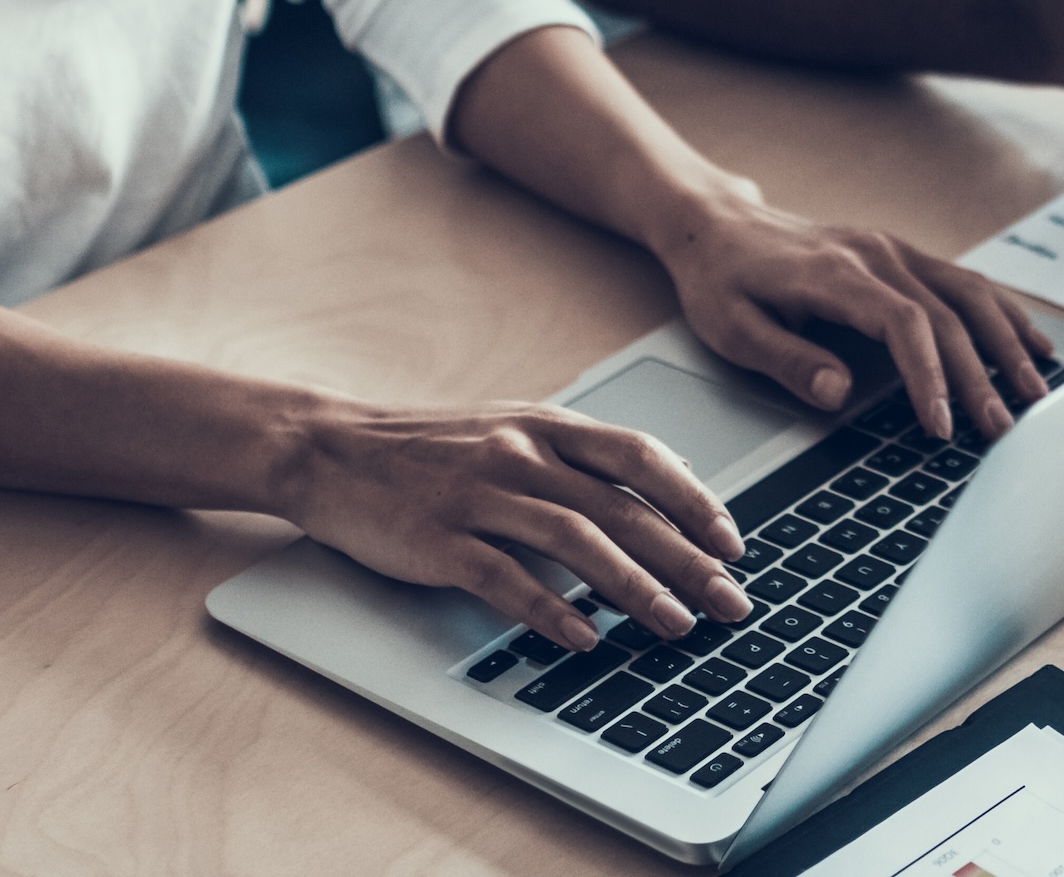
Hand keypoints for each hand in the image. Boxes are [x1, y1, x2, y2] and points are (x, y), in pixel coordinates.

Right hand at [284, 397, 751, 650]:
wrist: (330, 449)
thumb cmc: (429, 448)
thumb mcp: (511, 431)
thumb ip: (576, 459)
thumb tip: (658, 496)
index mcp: (546, 425)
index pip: (640, 456)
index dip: (694, 499)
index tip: (733, 543)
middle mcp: (522, 453)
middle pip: (622, 507)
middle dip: (686, 559)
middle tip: (730, 602)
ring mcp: (480, 493)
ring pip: (576, 539)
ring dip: (634, 587)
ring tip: (675, 626)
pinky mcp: (438, 538)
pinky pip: (505, 576)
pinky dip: (550, 608)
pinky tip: (585, 637)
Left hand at [652, 186, 1054, 442]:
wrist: (717, 223)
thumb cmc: (721, 280)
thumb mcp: (732, 329)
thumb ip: (788, 359)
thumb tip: (840, 393)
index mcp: (836, 273)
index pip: (904, 323)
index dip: (930, 375)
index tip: (943, 424)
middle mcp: (875, 254)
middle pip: (947, 314)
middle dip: (980, 374)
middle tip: (1002, 428)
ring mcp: (892, 250)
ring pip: (968, 293)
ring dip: (1006, 342)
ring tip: (1034, 391)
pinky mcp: (900, 254)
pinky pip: (963, 281)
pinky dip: (1003, 312)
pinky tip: (1032, 341)